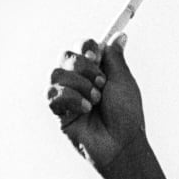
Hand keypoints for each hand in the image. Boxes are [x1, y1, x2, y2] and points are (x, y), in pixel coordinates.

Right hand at [47, 35, 145, 173]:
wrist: (121, 143)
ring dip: (80, 85)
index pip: (82, 47)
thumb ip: (115, 58)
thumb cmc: (126, 115)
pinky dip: (71, 99)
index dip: (86, 47)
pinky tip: (85, 110)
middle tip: (100, 83)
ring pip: (57, 74)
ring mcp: (67, 95)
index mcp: (96, 71)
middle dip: (84, 67)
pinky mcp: (58, 111)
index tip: (96, 56)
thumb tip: (120, 35)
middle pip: (66, 56)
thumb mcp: (124, 81)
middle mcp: (79, 81)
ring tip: (95, 101)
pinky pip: (53, 94)